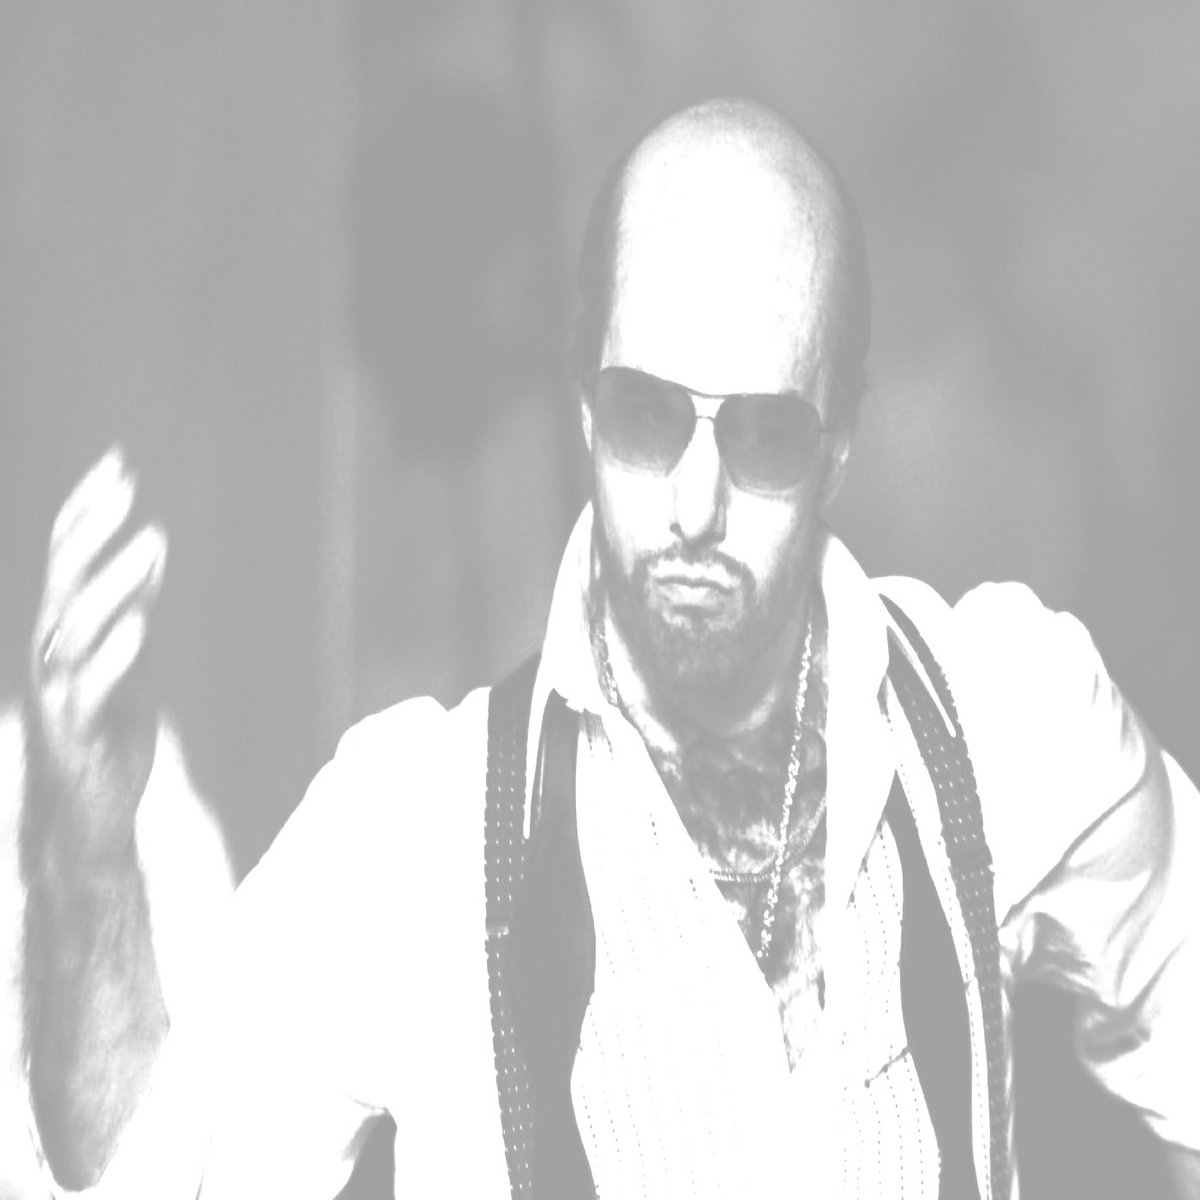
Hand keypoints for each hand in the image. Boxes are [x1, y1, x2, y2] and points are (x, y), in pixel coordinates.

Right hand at [28, 447, 166, 873]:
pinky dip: (116, 654)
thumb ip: (132, 606)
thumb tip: (150, 550)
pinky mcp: (79, 729)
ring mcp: (61, 690)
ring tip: (153, 540)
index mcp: (61, 628)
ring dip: (117, 581)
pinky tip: (143, 625)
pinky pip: (93, 687)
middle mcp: (52, 651)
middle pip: (65, 578)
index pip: (66, 556)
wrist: (90, 808)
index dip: (88, 509)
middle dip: (94, 529)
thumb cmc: (107, 725)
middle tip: (128, 487)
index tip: (118, 464)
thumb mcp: (126, 655)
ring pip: (79, 626)